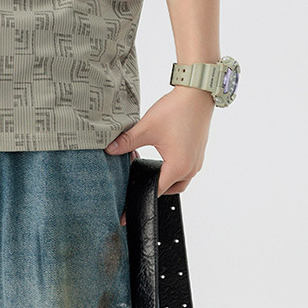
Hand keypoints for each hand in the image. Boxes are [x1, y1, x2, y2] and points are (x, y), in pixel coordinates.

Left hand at [104, 87, 214, 214]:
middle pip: (169, 189)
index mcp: (177, 167)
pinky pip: (185, 169)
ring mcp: (196, 161)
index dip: (139, 199)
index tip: (127, 212)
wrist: (197, 94)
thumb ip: (127, 141)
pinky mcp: (197, 152)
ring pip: (179, 180)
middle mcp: (190, 168)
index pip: (155, 192)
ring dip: (164, 177)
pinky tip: (162, 154)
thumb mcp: (147, 127)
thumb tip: (110, 150)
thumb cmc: (176, 111)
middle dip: (153, 187)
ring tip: (148, 168)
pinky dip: (173, 168)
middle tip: (137, 181)